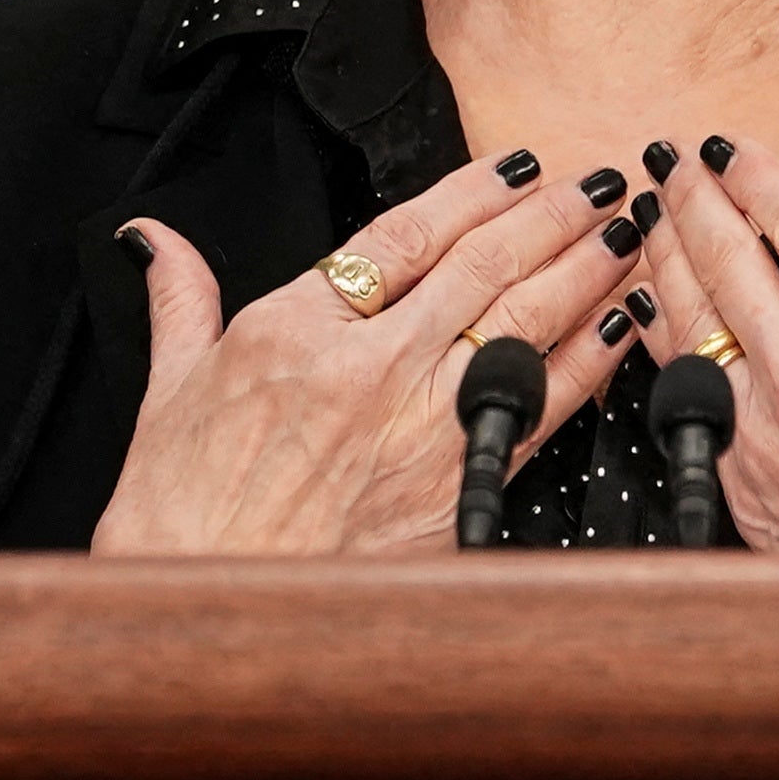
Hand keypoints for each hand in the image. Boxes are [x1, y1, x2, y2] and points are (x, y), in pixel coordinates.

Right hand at [90, 153, 656, 554]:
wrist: (209, 611)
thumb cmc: (184, 510)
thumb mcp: (169, 387)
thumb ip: (180, 300)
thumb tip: (155, 240)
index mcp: (297, 329)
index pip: (405, 235)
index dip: (472, 192)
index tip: (516, 167)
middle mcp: (369, 370)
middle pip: (481, 269)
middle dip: (548, 218)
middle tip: (596, 182)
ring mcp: (420, 427)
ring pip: (522, 325)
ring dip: (583, 272)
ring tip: (623, 233)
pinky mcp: (455, 484)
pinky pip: (540, 406)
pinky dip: (588, 360)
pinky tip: (620, 325)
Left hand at [653, 154, 778, 554]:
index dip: (759, 178)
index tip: (736, 152)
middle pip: (731, 260)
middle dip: (698, 201)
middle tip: (676, 162)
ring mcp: (765, 430)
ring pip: (692, 318)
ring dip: (668, 258)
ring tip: (654, 217)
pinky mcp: (738, 481)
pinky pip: (683, 388)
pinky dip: (662, 338)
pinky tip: (650, 316)